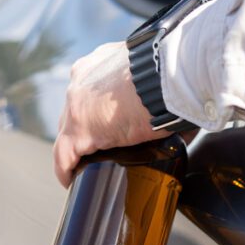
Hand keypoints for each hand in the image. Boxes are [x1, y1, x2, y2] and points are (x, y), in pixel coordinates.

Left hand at [53, 42, 169, 186]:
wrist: (168, 76)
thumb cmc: (173, 76)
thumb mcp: (156, 79)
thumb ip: (157, 94)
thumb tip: (179, 121)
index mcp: (101, 64)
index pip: (91, 90)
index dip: (97, 108)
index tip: (107, 122)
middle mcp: (82, 79)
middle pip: (76, 110)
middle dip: (86, 127)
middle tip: (102, 146)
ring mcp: (77, 104)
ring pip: (68, 131)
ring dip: (77, 148)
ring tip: (86, 165)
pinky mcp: (79, 129)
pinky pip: (64, 155)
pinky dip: (67, 169)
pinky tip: (71, 181)